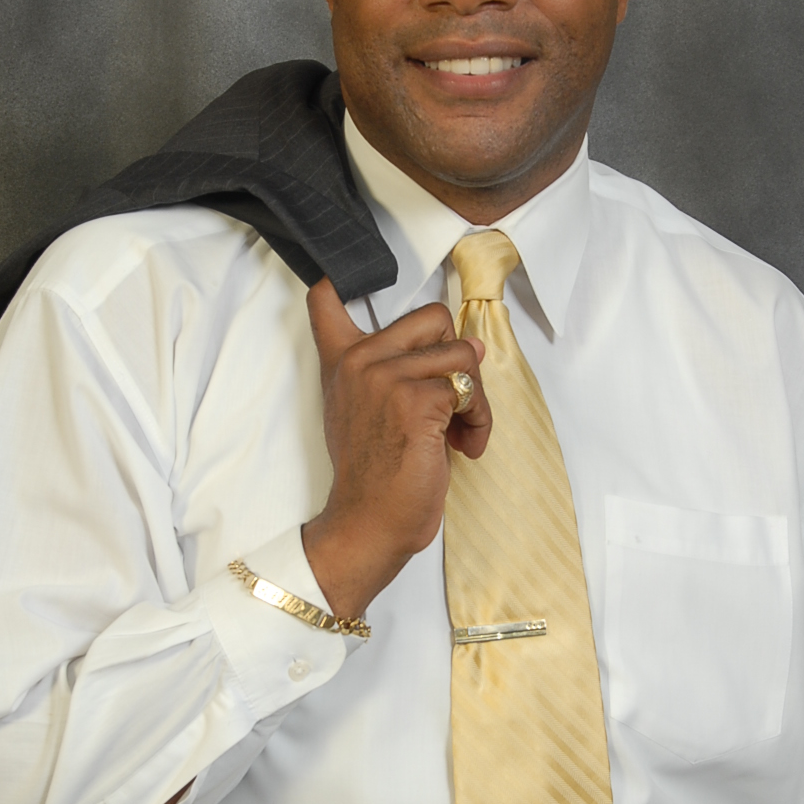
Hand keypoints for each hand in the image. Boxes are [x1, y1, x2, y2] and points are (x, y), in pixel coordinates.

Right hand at [301, 280, 490, 619]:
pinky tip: (463, 446)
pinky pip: (471, 390)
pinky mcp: (417, 400)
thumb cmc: (374, 474)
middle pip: (434, 316)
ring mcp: (386, 376)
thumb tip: (467, 342)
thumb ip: (392, 370)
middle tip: (450, 399)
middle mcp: (360, 360)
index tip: (341, 282)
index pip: (325, 298)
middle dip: (457, 357)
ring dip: (475, 397)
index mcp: (341, 360)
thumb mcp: (364, 411)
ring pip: (463, 354)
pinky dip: (479, 421)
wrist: (369, 523)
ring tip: (459, 430)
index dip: (340, 281)